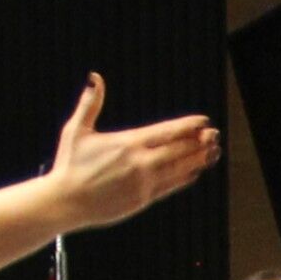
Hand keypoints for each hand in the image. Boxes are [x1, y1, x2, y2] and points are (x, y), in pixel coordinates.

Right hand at [48, 74, 218, 227]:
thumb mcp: (76, 130)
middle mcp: (140, 163)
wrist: (66, 202)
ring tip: (214, 151)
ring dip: (198, 160)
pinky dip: (185, 178)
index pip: (166, 132)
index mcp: (127, 143)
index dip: (188, 126)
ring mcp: (144, 183)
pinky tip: (195, 171)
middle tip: (215, 135)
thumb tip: (95, 78)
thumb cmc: (69, 165)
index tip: (204, 121)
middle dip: (199, 141)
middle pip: (179, 150)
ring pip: (179, 169)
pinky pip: (171, 187)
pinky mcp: (143, 199)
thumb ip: (90, 104)